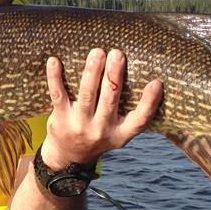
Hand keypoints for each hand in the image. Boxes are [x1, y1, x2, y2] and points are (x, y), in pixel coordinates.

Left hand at [42, 48, 162, 168]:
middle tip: (117, 54)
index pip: (140, 119)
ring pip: (87, 94)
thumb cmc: (99, 135)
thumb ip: (130, 111)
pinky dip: (55, 77)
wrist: (69, 157)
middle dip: (114, 75)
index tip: (156, 82)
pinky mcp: (60, 118)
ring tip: (97, 52)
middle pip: (110, 100)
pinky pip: (58, 95)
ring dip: (92, 72)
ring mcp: (80, 124)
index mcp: (121, 133)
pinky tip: (54, 61)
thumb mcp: (119, 132)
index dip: (150, 102)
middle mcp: (101, 130)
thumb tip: (144, 74)